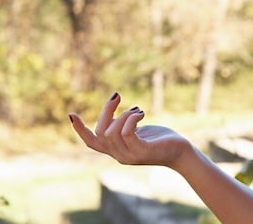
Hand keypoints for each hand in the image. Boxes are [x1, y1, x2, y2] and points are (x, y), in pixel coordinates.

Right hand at [69, 92, 190, 167]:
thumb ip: (124, 126)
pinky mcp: (141, 152)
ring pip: (111, 133)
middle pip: (100, 132)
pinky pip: (127, 133)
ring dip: (122, 115)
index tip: (71, 115)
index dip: (80, 130)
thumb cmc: (161, 139)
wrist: (181, 152)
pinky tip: (140, 113)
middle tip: (118, 96)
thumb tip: (115, 111)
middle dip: (106, 111)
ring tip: (136, 109)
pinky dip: (131, 119)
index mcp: (116, 150)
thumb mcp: (138, 131)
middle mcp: (119, 155)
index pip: (92, 143)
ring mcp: (129, 155)